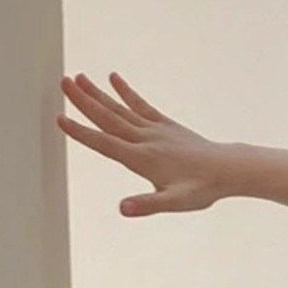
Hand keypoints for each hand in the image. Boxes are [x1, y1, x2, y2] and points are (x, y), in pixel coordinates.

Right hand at [56, 71, 225, 215]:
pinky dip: (127, 92)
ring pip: (121, 109)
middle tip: (63, 82)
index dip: (82, 132)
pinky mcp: (165, 125)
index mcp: (142, 158)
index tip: (60, 119)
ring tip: (79, 77)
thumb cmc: (201, 189)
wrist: (227, 169)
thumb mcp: (175, 203)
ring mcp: (155, 130)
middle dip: (84, 102)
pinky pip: (142, 105)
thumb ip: (148, 205)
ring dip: (99, 93)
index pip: (105, 144)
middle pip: (109, 118)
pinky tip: (114, 78)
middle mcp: (145, 139)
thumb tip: (123, 209)